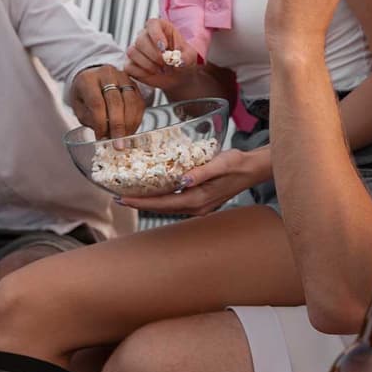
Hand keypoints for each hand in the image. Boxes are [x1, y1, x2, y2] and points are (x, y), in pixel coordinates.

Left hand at [71, 64, 144, 138]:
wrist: (94, 78)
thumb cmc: (84, 95)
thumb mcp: (79, 107)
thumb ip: (91, 119)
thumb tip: (106, 135)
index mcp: (88, 79)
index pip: (96, 102)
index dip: (100, 122)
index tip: (101, 137)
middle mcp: (107, 74)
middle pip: (115, 102)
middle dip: (117, 126)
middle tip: (117, 144)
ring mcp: (123, 77)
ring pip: (131, 102)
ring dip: (129, 124)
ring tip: (124, 139)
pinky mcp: (135, 84)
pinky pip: (139, 103)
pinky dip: (136, 120)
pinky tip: (130, 131)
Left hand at [118, 148, 267, 214]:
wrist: (253, 169)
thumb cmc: (237, 163)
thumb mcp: (220, 163)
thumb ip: (202, 172)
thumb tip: (182, 181)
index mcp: (199, 199)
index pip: (164, 203)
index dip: (142, 202)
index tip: (123, 198)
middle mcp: (197, 206)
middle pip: (162, 207)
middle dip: (140, 203)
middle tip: (118, 197)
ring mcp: (199, 205)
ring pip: (168, 206)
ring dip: (149, 202)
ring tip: (130, 196)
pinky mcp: (201, 200)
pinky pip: (175, 202)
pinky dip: (161, 198)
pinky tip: (153, 192)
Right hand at [125, 18, 196, 90]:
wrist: (178, 76)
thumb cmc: (183, 61)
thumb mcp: (190, 57)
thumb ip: (186, 57)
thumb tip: (178, 61)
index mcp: (161, 28)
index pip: (152, 24)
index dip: (156, 34)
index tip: (164, 47)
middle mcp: (146, 36)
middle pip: (140, 39)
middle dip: (154, 54)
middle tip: (166, 63)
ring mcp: (137, 49)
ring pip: (133, 52)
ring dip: (148, 64)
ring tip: (161, 70)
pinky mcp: (131, 63)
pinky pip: (129, 66)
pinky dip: (141, 72)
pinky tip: (152, 73)